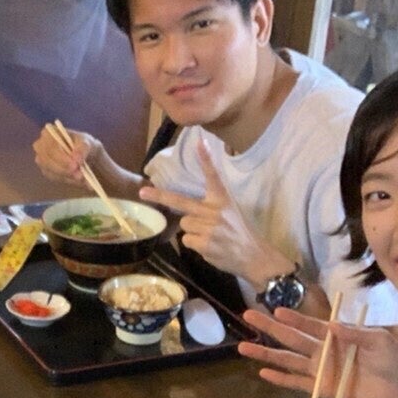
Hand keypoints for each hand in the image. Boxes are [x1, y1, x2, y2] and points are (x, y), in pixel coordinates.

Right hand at [32, 126, 101, 191]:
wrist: (85, 155)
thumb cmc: (83, 145)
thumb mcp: (88, 143)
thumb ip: (83, 149)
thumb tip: (76, 158)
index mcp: (49, 133)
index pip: (50, 146)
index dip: (61, 157)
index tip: (75, 165)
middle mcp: (41, 145)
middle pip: (47, 160)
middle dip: (64, 169)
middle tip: (80, 175)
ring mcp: (41, 159)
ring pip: (50, 171)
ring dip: (67, 176)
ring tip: (82, 177)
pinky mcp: (46, 171)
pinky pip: (54, 178)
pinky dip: (67, 180)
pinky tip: (77, 179)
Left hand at [142, 144, 291, 283]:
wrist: (254, 255)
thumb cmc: (239, 232)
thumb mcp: (230, 212)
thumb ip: (210, 207)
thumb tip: (185, 213)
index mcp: (222, 199)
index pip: (213, 176)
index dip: (206, 159)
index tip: (200, 141)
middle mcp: (214, 210)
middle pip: (181, 201)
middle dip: (159, 196)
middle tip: (143, 192)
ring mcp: (209, 227)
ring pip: (184, 225)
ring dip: (192, 231)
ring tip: (210, 236)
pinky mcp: (204, 243)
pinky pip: (187, 240)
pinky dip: (195, 244)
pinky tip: (210, 246)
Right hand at [238, 308, 397, 397]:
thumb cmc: (394, 362)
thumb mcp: (380, 341)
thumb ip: (355, 333)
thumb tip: (329, 325)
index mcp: (337, 336)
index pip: (310, 325)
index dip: (294, 318)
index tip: (276, 310)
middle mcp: (324, 351)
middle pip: (291, 338)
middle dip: (270, 328)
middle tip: (248, 316)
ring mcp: (320, 371)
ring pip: (287, 360)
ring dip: (266, 354)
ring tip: (243, 347)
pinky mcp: (321, 390)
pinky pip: (297, 383)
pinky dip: (280, 379)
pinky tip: (263, 373)